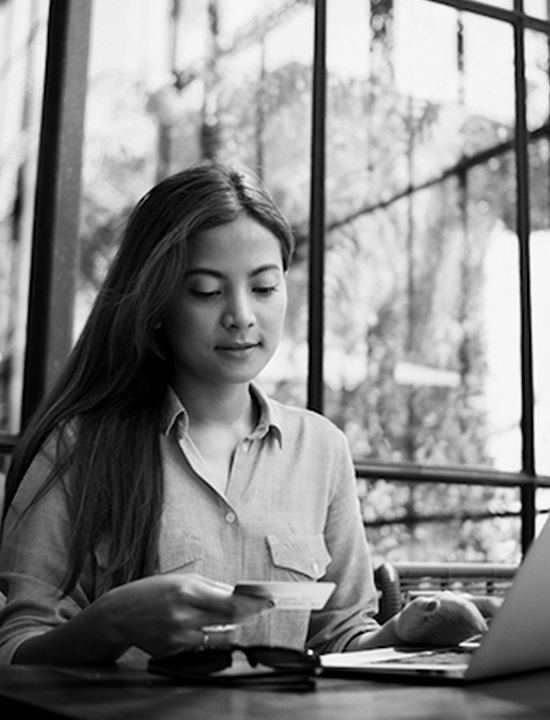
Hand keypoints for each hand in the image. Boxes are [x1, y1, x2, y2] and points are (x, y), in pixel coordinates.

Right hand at [99, 573, 271, 656]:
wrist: (118, 614)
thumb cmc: (151, 592)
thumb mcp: (181, 580)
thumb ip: (212, 588)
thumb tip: (239, 594)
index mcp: (188, 591)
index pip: (231, 603)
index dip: (254, 605)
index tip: (268, 601)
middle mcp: (184, 615)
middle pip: (231, 622)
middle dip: (248, 615)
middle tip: (259, 609)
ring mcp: (179, 637)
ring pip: (220, 637)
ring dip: (228, 627)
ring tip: (222, 616)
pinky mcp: (174, 652)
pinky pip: (203, 647)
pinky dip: (208, 637)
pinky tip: (200, 628)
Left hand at [394, 592, 501, 646]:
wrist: (410, 633)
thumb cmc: (409, 622)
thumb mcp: (410, 615)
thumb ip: (420, 606)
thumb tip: (434, 601)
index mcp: (446, 600)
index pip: (465, 606)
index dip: (475, 616)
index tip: (483, 630)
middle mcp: (459, 604)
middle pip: (483, 603)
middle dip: (497, 609)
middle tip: (510, 620)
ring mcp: (466, 614)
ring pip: (488, 612)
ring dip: (501, 617)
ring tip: (514, 627)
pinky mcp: (470, 626)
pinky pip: (487, 624)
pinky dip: (497, 628)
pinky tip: (505, 636)